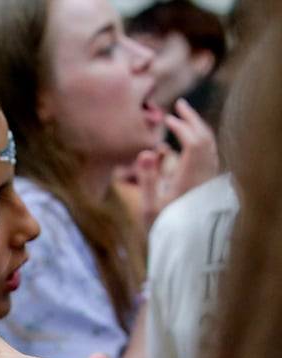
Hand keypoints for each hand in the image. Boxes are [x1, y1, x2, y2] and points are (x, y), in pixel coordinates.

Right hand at [136, 99, 218, 227]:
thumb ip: (148, 177)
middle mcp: (205, 177)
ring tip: (183, 118)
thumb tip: (148, 150)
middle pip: (206, 139)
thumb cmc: (163, 229)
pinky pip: (211, 155)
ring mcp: (210, 180)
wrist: (186, 249)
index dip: (182, 127)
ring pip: (211, 146)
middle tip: (179, 105)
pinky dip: (202, 141)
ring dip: (199, 129)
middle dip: (193, 120)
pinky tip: (191, 140)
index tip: (167, 119)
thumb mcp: (148, 206)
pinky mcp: (210, 184)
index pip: (194, 143)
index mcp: (190, 179)